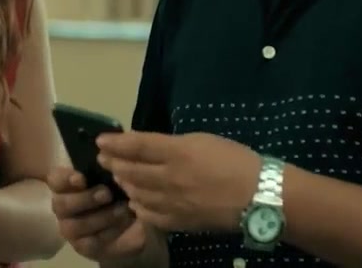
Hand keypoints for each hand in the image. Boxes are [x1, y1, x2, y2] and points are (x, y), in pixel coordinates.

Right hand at [48, 166, 149, 260]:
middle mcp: (63, 206)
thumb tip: (107, 154)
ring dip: (100, 217)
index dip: (65, 179)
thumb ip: (107, 167)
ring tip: (122, 210)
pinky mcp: (82, 246)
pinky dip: (108, 233)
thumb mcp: (116, 175)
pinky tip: (122, 224)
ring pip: (74, 225)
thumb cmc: (119, 191)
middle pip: (60, 204)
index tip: (81, 178)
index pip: (54, 179)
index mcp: (66, 185)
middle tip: (107, 194)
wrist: (136, 221)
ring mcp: (70, 228)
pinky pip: (89, 242)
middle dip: (84, 199)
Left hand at [97, 131, 259, 233]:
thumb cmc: (235, 160)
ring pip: (136, 193)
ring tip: (118, 178)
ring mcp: (173, 202)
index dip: (116, 143)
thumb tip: (149, 147)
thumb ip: (173, 144)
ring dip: (123, 184)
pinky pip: (150, 215)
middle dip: (113, 163)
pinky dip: (139, 206)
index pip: (137, 145)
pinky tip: (136, 201)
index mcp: (178, 152)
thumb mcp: (203, 141)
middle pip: (131, 170)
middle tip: (104, 159)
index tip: (100, 140)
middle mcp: (170, 177)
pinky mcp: (180, 221)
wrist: (260, 196)